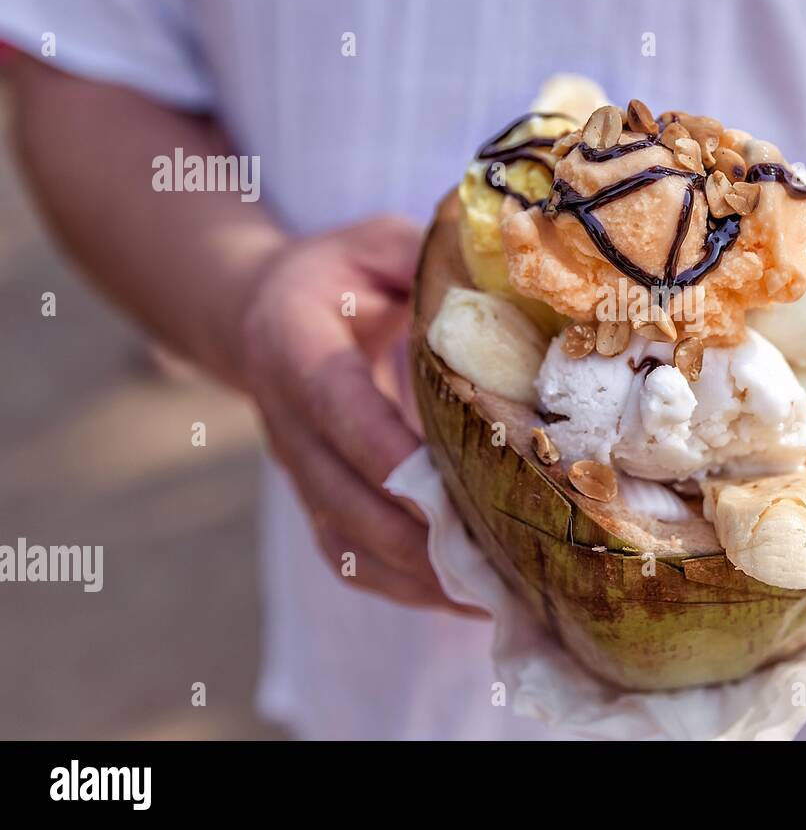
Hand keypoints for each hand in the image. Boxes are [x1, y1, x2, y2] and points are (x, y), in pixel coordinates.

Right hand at [239, 215, 476, 611]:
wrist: (265, 315)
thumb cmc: (340, 276)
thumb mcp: (376, 244)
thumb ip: (422, 257)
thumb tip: (503, 275)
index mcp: (294, 346)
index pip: (337, 405)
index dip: (385, 449)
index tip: (443, 486)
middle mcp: (286, 420)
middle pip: (340, 494)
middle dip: (413, 536)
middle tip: (495, 561)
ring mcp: (297, 470)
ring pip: (344, 541)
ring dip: (414, 576)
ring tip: (495, 594)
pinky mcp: (316, 500)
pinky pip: (349, 559)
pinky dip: (404, 587)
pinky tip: (468, 599)